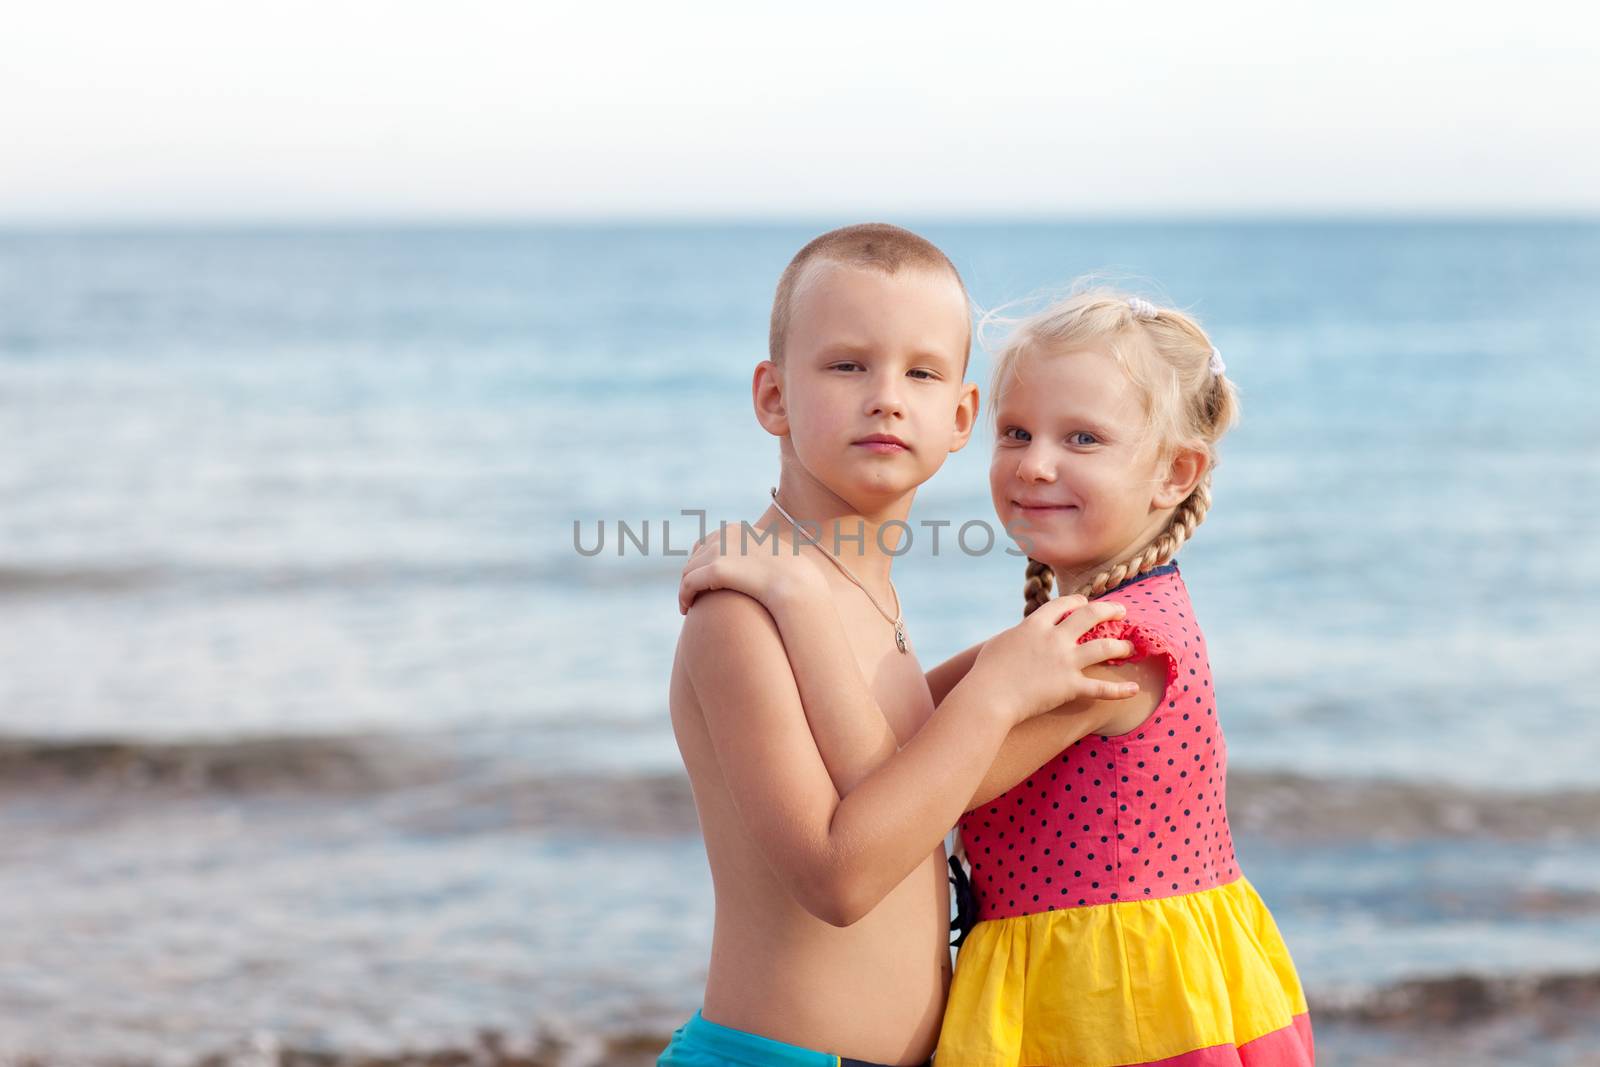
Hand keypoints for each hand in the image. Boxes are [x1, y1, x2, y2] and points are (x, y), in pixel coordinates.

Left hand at [677, 530, 828, 614]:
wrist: (799, 584)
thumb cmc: (791, 578)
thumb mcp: (772, 559)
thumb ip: (755, 558)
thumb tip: (750, 568)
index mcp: (737, 530)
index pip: (707, 543)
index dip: (701, 564)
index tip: (703, 582)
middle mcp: (725, 534)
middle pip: (695, 557)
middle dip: (692, 576)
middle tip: (694, 596)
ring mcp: (720, 550)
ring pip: (688, 571)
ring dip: (686, 589)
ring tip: (689, 605)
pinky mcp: (716, 568)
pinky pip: (688, 583)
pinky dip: (683, 596)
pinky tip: (686, 609)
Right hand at [968, 595, 1139, 725]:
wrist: (988, 696)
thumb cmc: (986, 673)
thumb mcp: (1000, 644)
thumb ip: (1017, 636)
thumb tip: (1022, 634)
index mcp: (1035, 625)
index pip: (1062, 605)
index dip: (1077, 601)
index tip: (1085, 602)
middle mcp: (1054, 638)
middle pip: (1090, 616)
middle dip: (1109, 610)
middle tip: (1121, 611)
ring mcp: (1065, 662)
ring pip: (1103, 647)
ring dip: (1120, 646)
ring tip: (1130, 647)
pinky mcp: (1070, 686)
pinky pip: (1102, 688)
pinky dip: (1121, 690)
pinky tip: (1134, 689)